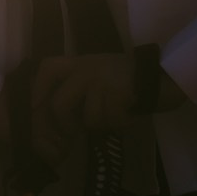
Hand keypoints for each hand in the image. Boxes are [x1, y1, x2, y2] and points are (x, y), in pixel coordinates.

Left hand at [31, 51, 166, 151]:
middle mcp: (87, 68)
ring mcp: (101, 81)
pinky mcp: (116, 94)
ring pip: (87, 118)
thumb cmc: (129, 80)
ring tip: (118, 113)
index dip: (37, 90)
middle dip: (66, 125)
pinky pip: (107, 121)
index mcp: (81, 62)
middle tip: (76, 133)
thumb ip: (79, 87)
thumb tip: (59, 117)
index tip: (34, 108)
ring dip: (102, 124)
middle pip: (59, 104)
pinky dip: (118, 124)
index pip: (48, 69)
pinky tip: (129, 114)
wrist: (162, 77)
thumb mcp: (99, 74)